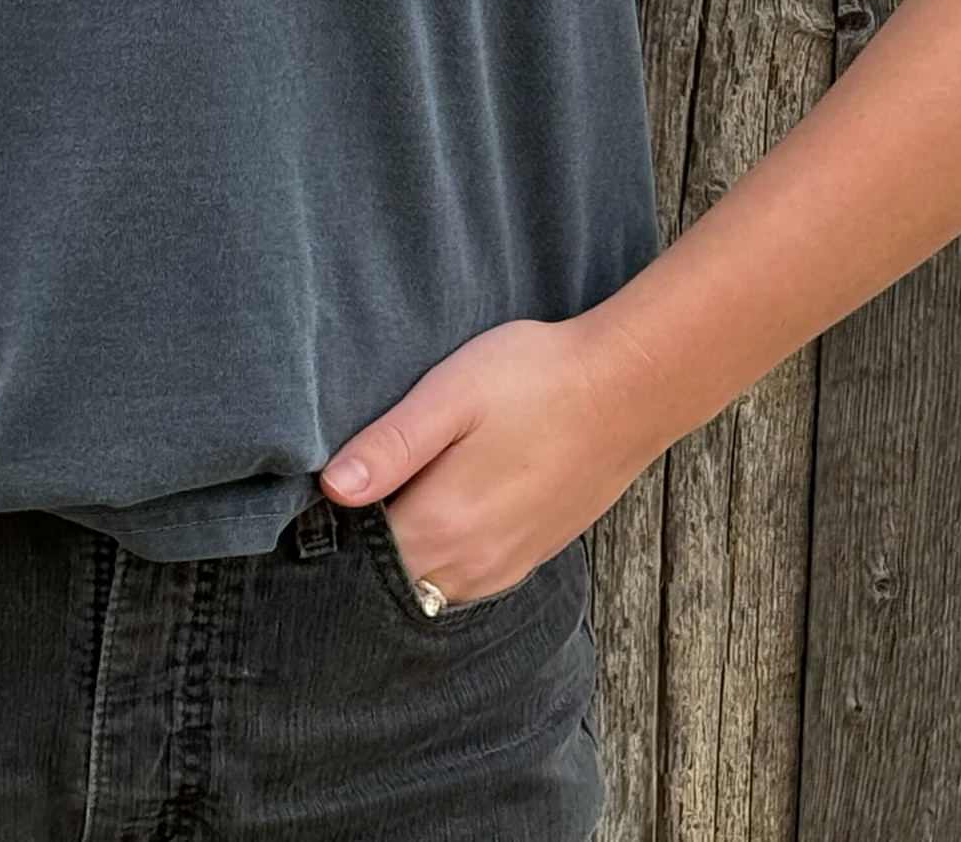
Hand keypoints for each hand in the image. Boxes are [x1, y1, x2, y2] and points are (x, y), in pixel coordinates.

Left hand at [315, 314, 664, 602]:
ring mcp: (507, 566)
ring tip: (406, 489)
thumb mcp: (450, 395)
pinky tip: (450, 504)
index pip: (361, 551)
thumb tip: (332, 488)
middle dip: (371, 544)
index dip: (338, 521)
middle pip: (395, 574)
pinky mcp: (533, 555)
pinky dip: (448, 554)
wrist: (628, 389)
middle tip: (367, 483)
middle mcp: (473, 565)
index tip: (334, 484)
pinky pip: (469, 577)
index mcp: (443, 524)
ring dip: (412, 551)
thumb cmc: (535, 379)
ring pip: (432, 581)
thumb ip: (390, 446)